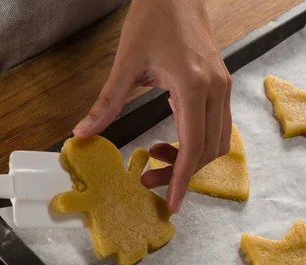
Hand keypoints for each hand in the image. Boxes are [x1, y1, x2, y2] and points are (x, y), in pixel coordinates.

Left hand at [73, 0, 231, 212]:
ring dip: (190, 159)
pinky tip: (171, 137)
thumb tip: (83, 133)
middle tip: (150, 179)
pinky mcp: (221, 86)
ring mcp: (223, 89)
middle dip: (182, 173)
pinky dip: (197, 143)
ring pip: (217, 142)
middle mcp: (216, 91)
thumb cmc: (153, 19)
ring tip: (157, 156)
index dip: (182, 179)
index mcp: (194, 86)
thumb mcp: (126, 62)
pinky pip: (217, 127)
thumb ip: (107, 101)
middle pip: (208, 150)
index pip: (193, 146)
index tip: (172, 203)